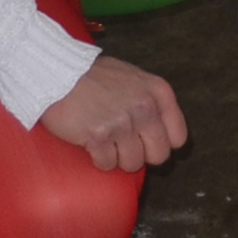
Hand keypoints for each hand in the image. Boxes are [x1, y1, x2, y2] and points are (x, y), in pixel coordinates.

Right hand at [38, 53, 186, 171]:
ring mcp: (122, 123)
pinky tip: (92, 145)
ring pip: (133, 163)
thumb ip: (151, 99)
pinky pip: (108, 164)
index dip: (162, 143)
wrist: (59, 73)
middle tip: (125, 146)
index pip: (178, 136)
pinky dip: (100, 160)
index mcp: (158, 91)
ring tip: (106, 142)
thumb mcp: (133, 78)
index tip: (147, 142)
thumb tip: (161, 129)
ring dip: (119, 158)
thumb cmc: (94, 76)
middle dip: (142, 155)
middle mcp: (145, 107)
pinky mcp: (99, 137)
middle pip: (159, 155)